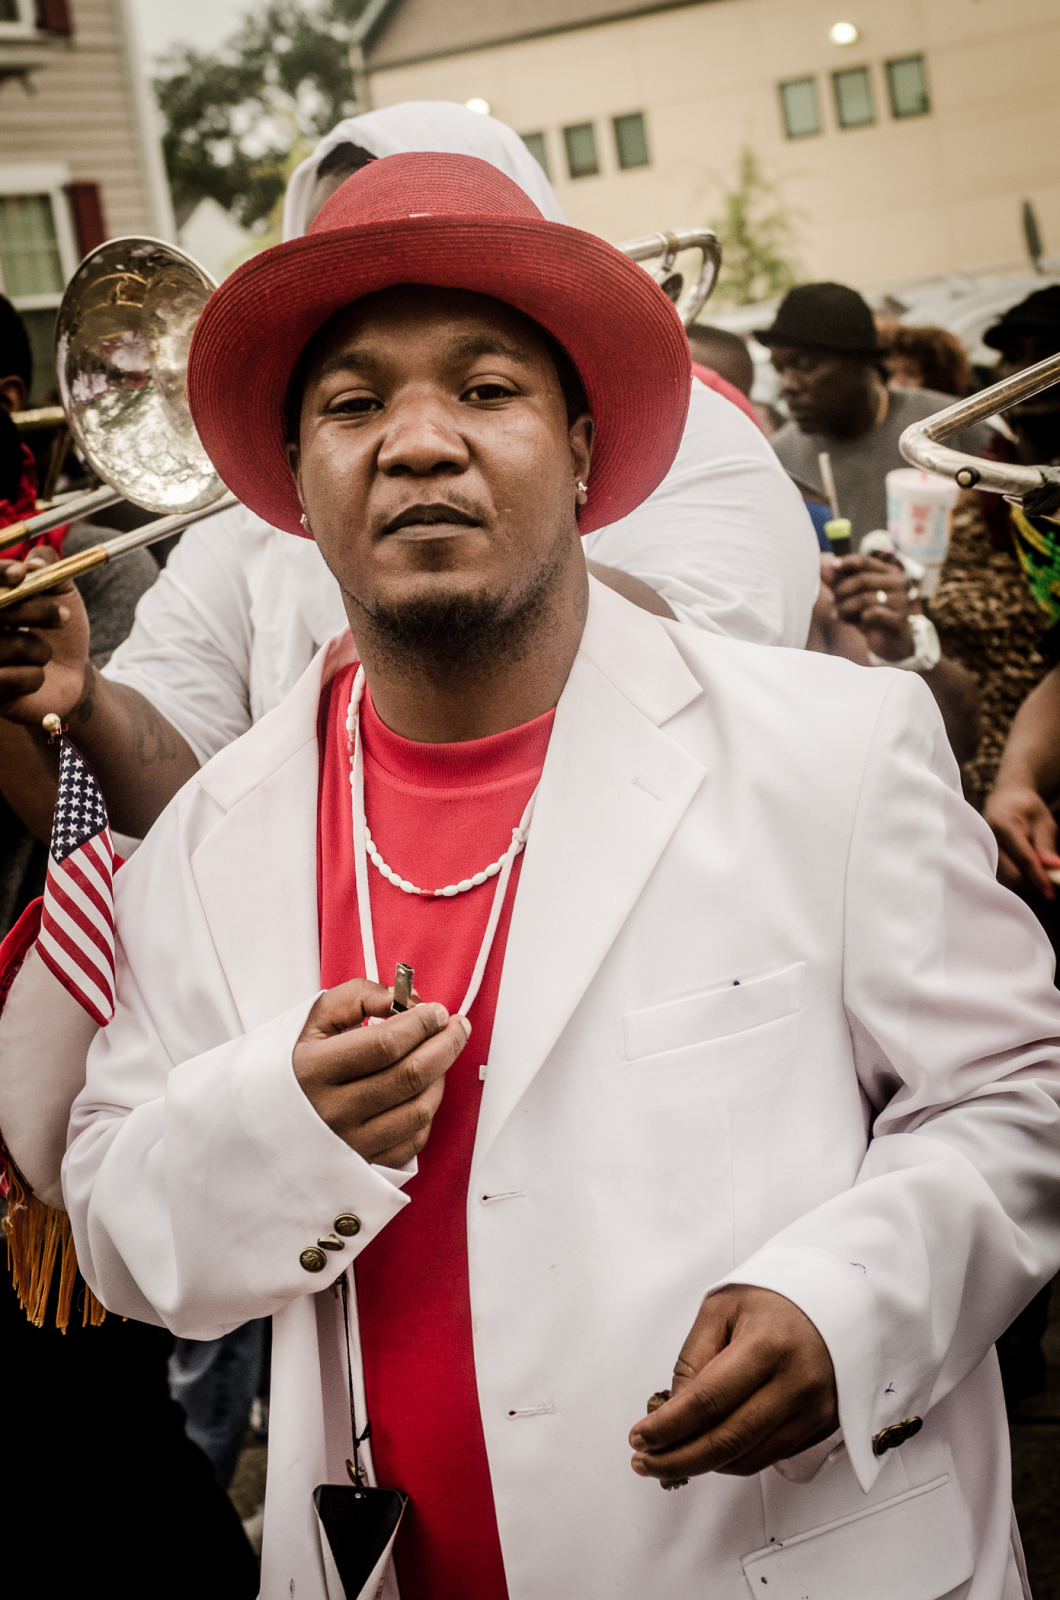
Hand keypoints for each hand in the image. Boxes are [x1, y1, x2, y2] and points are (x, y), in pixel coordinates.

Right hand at [0, 552, 90, 722]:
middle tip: (65, 616)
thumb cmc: (60, 631)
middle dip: (32, 609)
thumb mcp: (62, 593)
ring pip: (6, 645)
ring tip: (43, 655)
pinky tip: (34, 679)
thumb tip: (35, 562)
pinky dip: (33, 678)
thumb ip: (50, 568)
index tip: (21, 575)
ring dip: (40, 650)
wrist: (71, 677)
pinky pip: (7, 680)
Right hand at [292, 979, 469, 1167]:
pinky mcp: (363, 1166)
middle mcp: (331, 1112)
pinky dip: (427, 1110)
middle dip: (445, 1044)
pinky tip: (422, 1088)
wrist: (255, 1124)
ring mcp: (349, 1144)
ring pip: (418, 1109)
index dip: (420, 1023)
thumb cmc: (290, 1064)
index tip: (436, 1011)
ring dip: (440, 1076)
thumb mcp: (310, 1019)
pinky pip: (413, 1140)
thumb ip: (357, 997)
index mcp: (311, 1071)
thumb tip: (403, 998)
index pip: (384, 1045)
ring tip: (439, 1054)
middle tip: (457, 1025)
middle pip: (409, 1075)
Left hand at [629, 1285, 837, 1480]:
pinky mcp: (822, 1426)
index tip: (640, 1436)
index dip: (668, 1426)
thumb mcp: (722, 1307)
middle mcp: (795, 1383)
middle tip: (646, 1461)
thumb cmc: (776, 1298)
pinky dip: (734, 1460)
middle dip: (678, 1458)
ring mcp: (813, 1410)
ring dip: (704, 1466)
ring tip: (670, 1459)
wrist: (836, 1299)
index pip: (708, 1400)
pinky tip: (710, 1451)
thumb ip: (694, 1357)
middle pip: (728, 1440)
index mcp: (768, 1345)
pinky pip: (770, 1457)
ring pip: (749, 1459)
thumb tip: (673, 1410)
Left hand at [831, 555, 914, 661]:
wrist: (888, 640)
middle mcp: (898, 583)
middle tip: (832, 602)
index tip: (832, 566)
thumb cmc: (869, 613)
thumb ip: (838, 580)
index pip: (866, 562)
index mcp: (889, 572)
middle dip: (842, 591)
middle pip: (863, 580)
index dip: (847, 562)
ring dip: (846, 607)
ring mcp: (900, 601)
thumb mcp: (851, 595)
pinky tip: (854, 623)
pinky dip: (859, 618)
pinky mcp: (898, 619)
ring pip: (866, 598)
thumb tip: (822, 566)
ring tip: (838, 615)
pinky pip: (875, 614)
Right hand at [984, 782, 1059, 898]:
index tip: (1052, 891)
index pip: (1024, 858)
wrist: (1004, 800)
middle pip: (1012, 873)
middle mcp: (988, 839)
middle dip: (1033, 883)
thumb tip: (1053, 867)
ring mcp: (982, 850)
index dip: (1039, 876)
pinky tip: (1027, 872)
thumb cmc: (1026, 808)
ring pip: (1006, 878)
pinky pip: (1001, 876)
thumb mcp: (1043, 821)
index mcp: (1003, 825)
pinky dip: (1017, 879)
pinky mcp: (982, 859)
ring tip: (1040, 874)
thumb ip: (1046, 844)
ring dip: (1026, 882)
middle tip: (1051, 888)